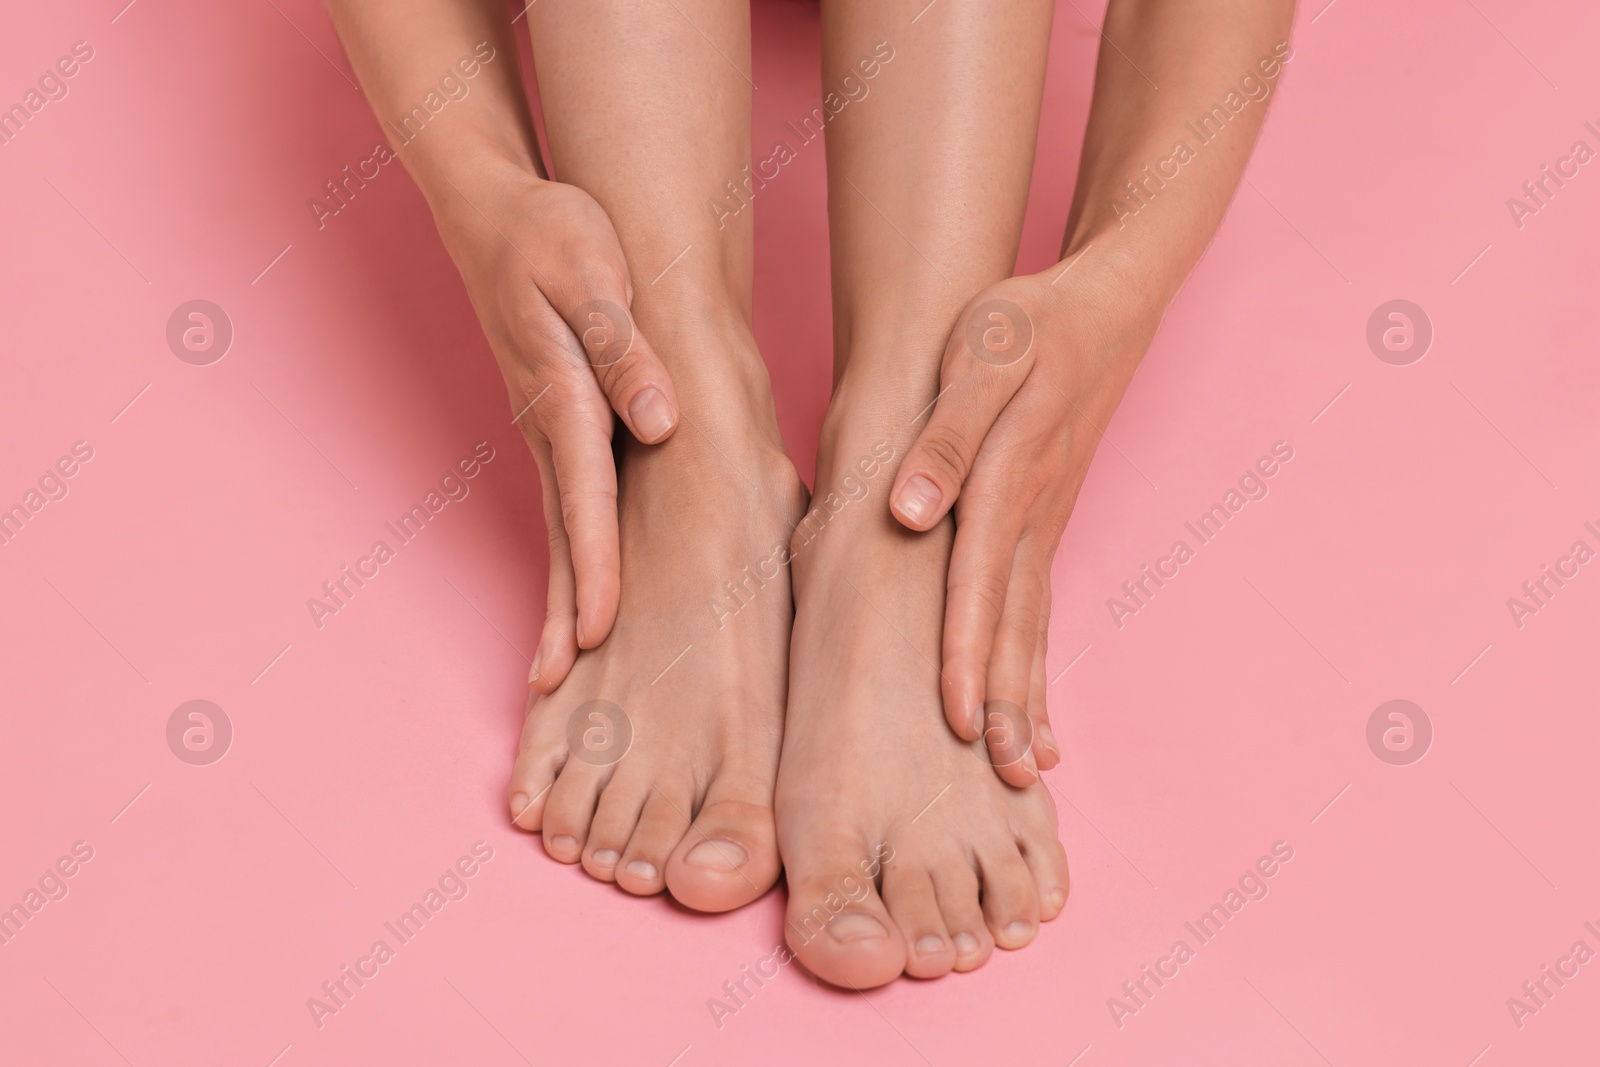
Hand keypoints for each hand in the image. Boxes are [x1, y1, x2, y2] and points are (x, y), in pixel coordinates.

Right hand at [436, 163, 680, 691]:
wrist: (499, 210)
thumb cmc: (552, 236)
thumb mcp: (594, 275)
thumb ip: (623, 349)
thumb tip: (657, 421)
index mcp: (562, 397)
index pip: (586, 499)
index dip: (597, 568)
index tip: (599, 632)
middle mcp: (547, 427)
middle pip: (562, 535)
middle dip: (561, 612)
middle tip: (553, 689)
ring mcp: (545, 430)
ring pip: (559, 527)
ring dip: (559, 596)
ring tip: (555, 671)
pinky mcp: (554, 424)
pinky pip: (565, 503)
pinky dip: (569, 556)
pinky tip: (578, 590)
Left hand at [889, 261, 1159, 785]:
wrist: (1106, 303)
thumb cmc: (1029, 324)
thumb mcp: (980, 354)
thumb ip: (946, 432)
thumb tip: (911, 510)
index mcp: (1009, 477)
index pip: (979, 581)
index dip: (967, 651)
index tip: (960, 719)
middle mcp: (1033, 515)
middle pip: (1016, 624)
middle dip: (1010, 703)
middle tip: (1006, 783)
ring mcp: (1046, 524)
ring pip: (1035, 625)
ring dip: (1032, 697)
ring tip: (1029, 771)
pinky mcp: (1046, 523)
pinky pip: (1042, 607)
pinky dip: (1041, 665)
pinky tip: (1043, 713)